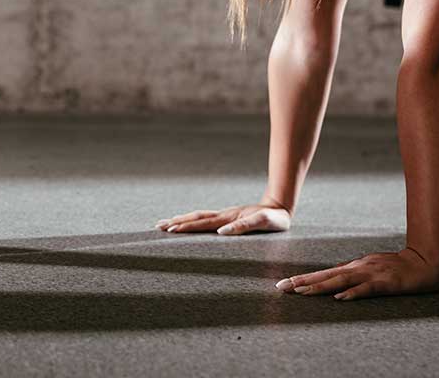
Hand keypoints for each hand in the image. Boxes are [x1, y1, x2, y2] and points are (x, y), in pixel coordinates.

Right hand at [156, 200, 290, 234]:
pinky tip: (187, 224)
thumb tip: (221, 232)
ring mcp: (225, 216)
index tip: (169, 229)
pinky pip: (205, 219)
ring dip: (182, 220)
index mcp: (228, 218)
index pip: (202, 223)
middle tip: (158, 227)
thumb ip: (243, 227)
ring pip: (198, 217)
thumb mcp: (263, 222)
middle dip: (176, 222)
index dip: (185, 226)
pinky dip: (192, 221)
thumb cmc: (274, 218)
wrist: (280, 207)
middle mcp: (223, 216)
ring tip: (166, 224)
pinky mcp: (228, 218)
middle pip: (195, 218)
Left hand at [276, 247, 438, 299]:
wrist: (423, 262)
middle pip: (326, 275)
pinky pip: (366, 289)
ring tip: (301, 292)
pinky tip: (338, 298)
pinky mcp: (385, 283)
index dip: (304, 278)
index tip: (285, 283)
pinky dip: (352, 293)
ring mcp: (370, 274)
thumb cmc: (396, 266)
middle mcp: (358, 268)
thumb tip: (334, 273)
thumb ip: (352, 270)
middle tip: (283, 287)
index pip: (324, 273)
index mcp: (354, 266)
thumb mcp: (370, 266)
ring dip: (320, 286)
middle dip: (303, 282)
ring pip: (341, 281)